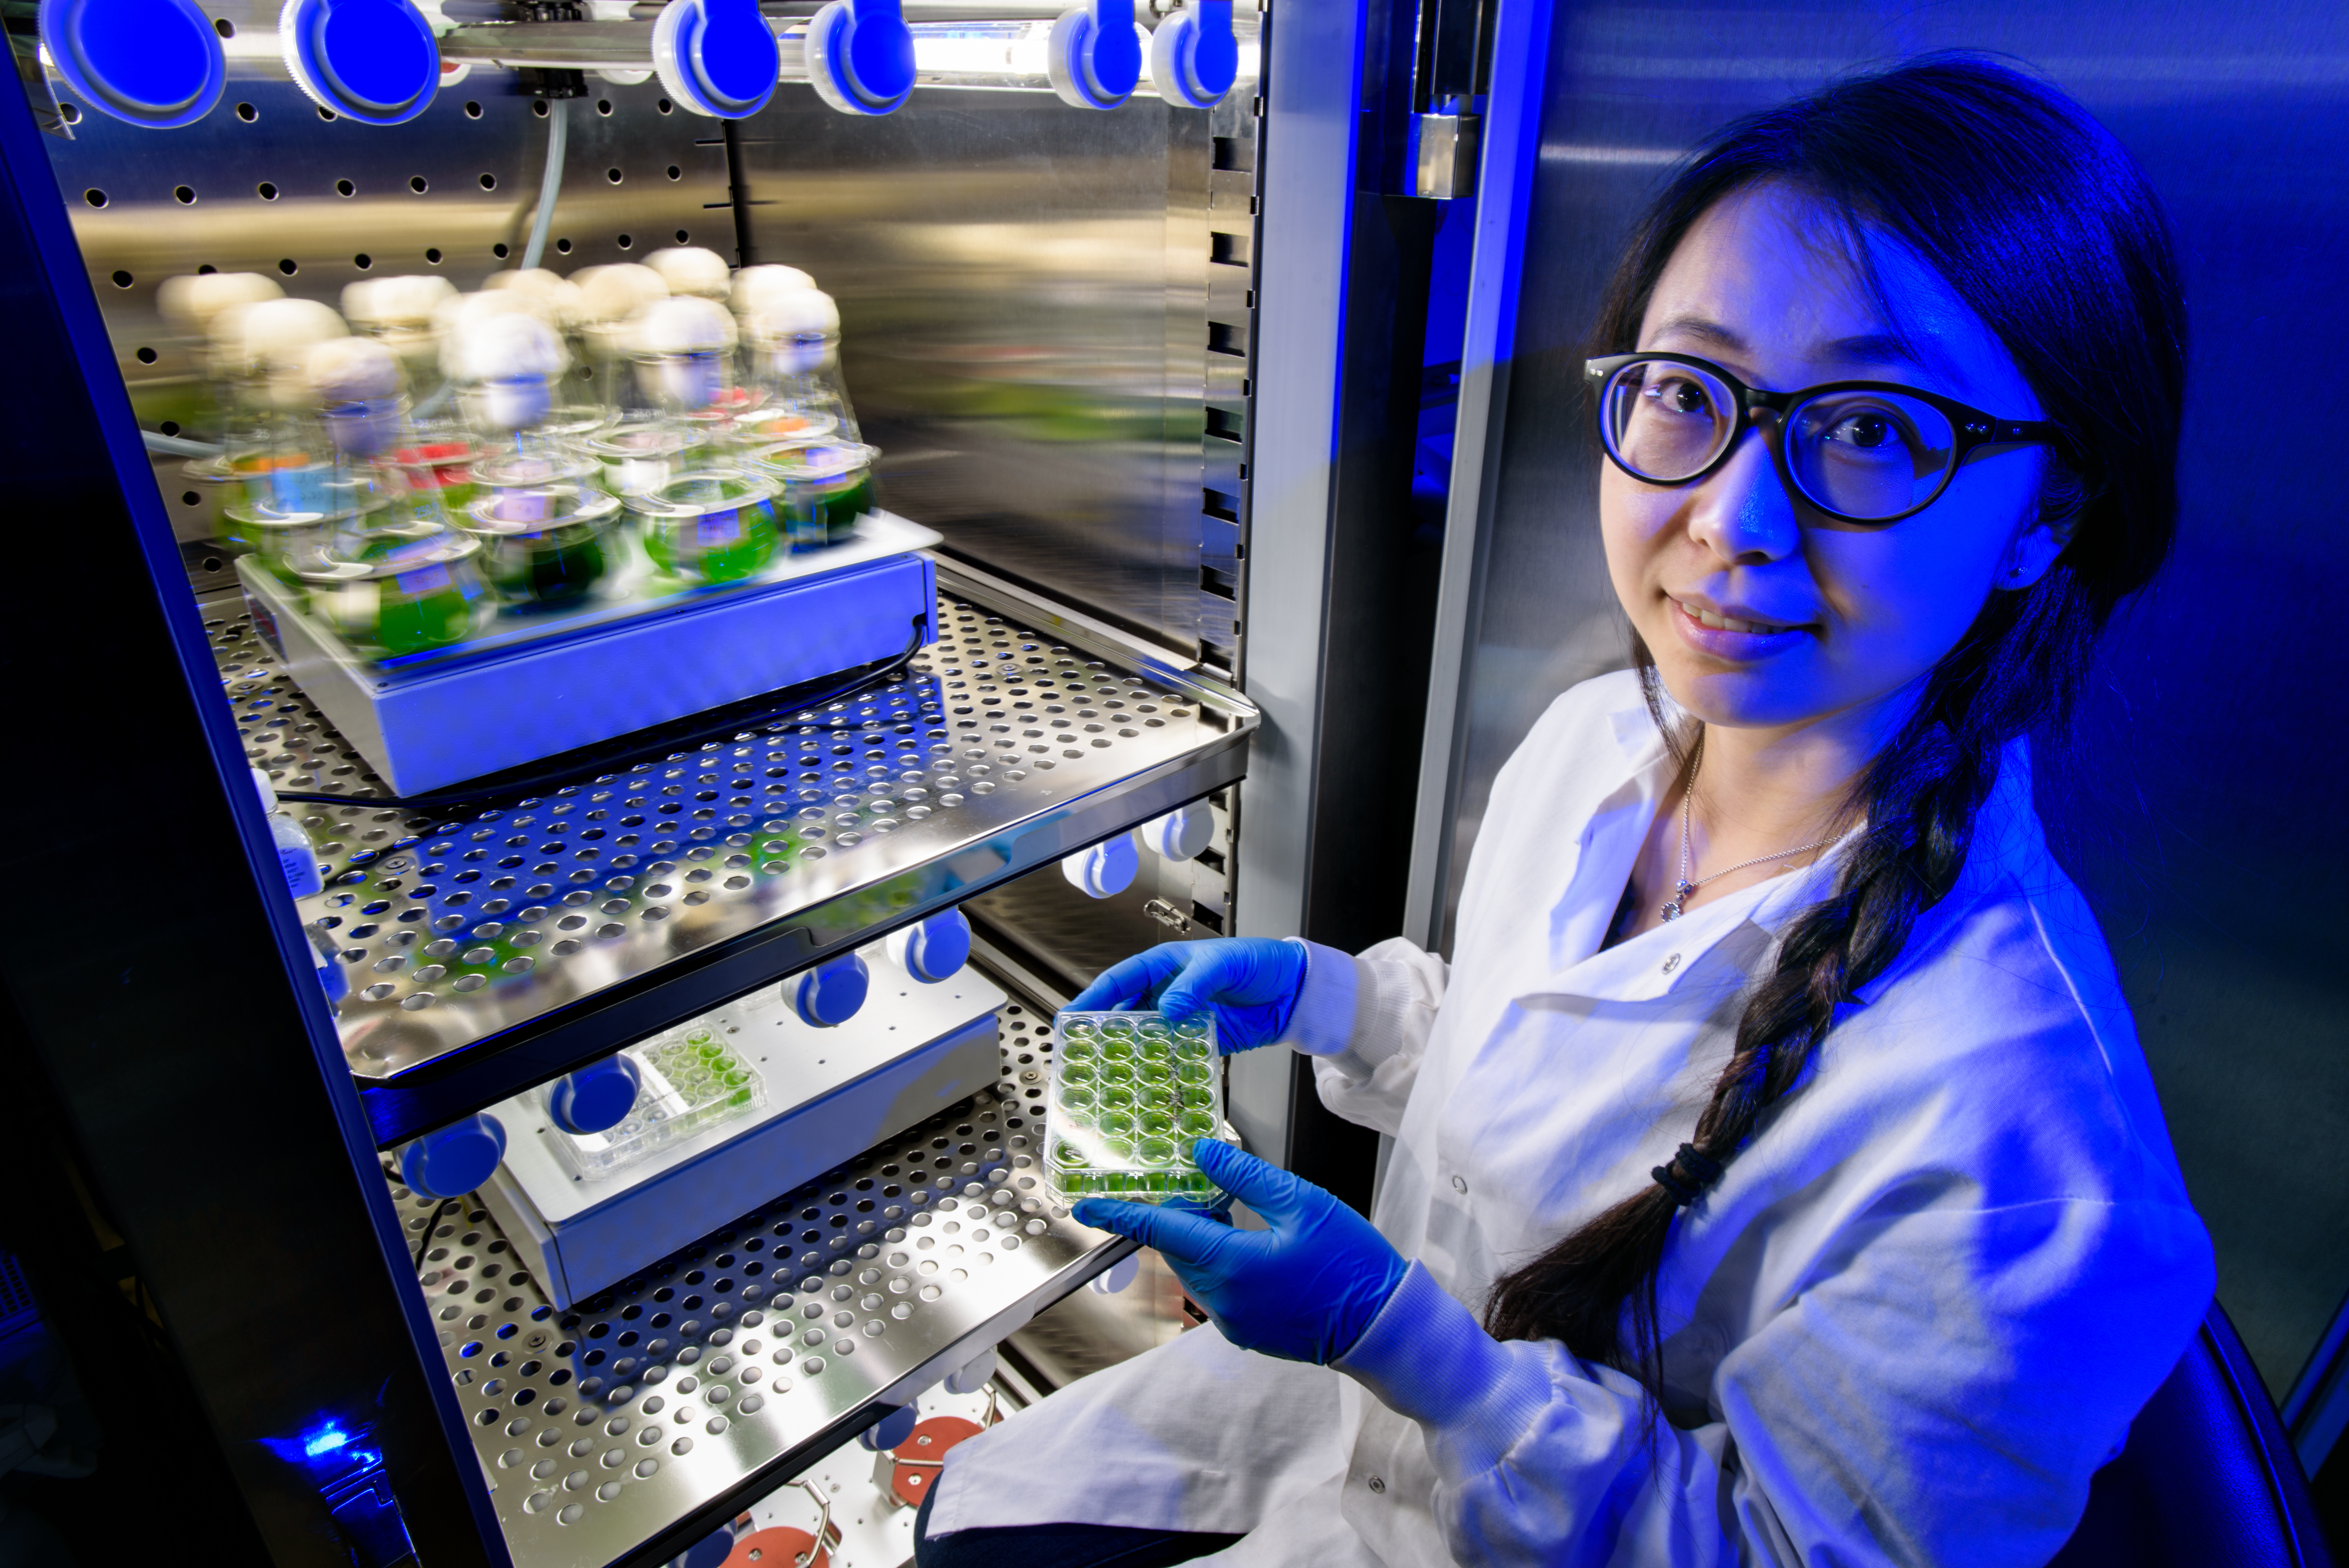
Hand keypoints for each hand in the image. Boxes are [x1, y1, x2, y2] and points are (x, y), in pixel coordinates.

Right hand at [1067, 938, 1307, 1052]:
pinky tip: (1149, 1082)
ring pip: (1145, 1039)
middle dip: (1103, 1033)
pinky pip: (1172, 1057)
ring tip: (1109, 1075)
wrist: (1294, 991)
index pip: (1120, 980)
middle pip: (1126, 1014)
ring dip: (1129, 1055)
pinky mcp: (1199, 1043)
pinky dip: (1160, 1069)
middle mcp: (1168, 993)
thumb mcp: (1224, 964)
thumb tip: (1167, 1008)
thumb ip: (1195, 984)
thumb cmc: (1260, 963)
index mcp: (1166, 966)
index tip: (1071, 1016)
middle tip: (1081, 1054)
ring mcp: (1182, 1020)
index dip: (1093, 998)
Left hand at [1073, 1140, 1406, 1364]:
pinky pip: (1216, 1289)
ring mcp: (1233, 1321)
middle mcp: (1223, 1300)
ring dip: (1195, 1239)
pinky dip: (1217, 1261)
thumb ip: (1246, 1177)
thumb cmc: (1352, 1266)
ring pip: (1194, 1269)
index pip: (1160, 1232)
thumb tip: (1201, 1152)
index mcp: (1232, 1265)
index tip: (1087, 1204)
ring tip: (1219, 1209)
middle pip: (1176, 1249)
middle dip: (1170, 1217)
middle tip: (1177, 1186)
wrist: (1384, 1328)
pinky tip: (1244, 1242)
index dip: (1121, 1215)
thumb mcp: (1303, 1203)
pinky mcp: (1247, 1330)